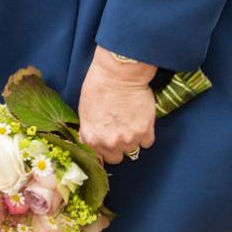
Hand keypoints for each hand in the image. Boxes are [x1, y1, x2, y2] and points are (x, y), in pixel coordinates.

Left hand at [78, 47, 156, 165]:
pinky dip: (145, 134)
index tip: (106, 144)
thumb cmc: (98, 86)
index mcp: (92, 138)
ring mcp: (129, 139)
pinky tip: (140, 121)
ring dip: (132, 140)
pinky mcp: (145, 131)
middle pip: (116, 158)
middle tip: (119, 131)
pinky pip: (147, 142)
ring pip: (132, 150)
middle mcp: (110, 143)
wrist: (118, 74)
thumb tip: (92, 141)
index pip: (98, 157)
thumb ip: (89, 130)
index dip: (102, 149)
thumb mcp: (84, 111)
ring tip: (129, 122)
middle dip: (117, 147)